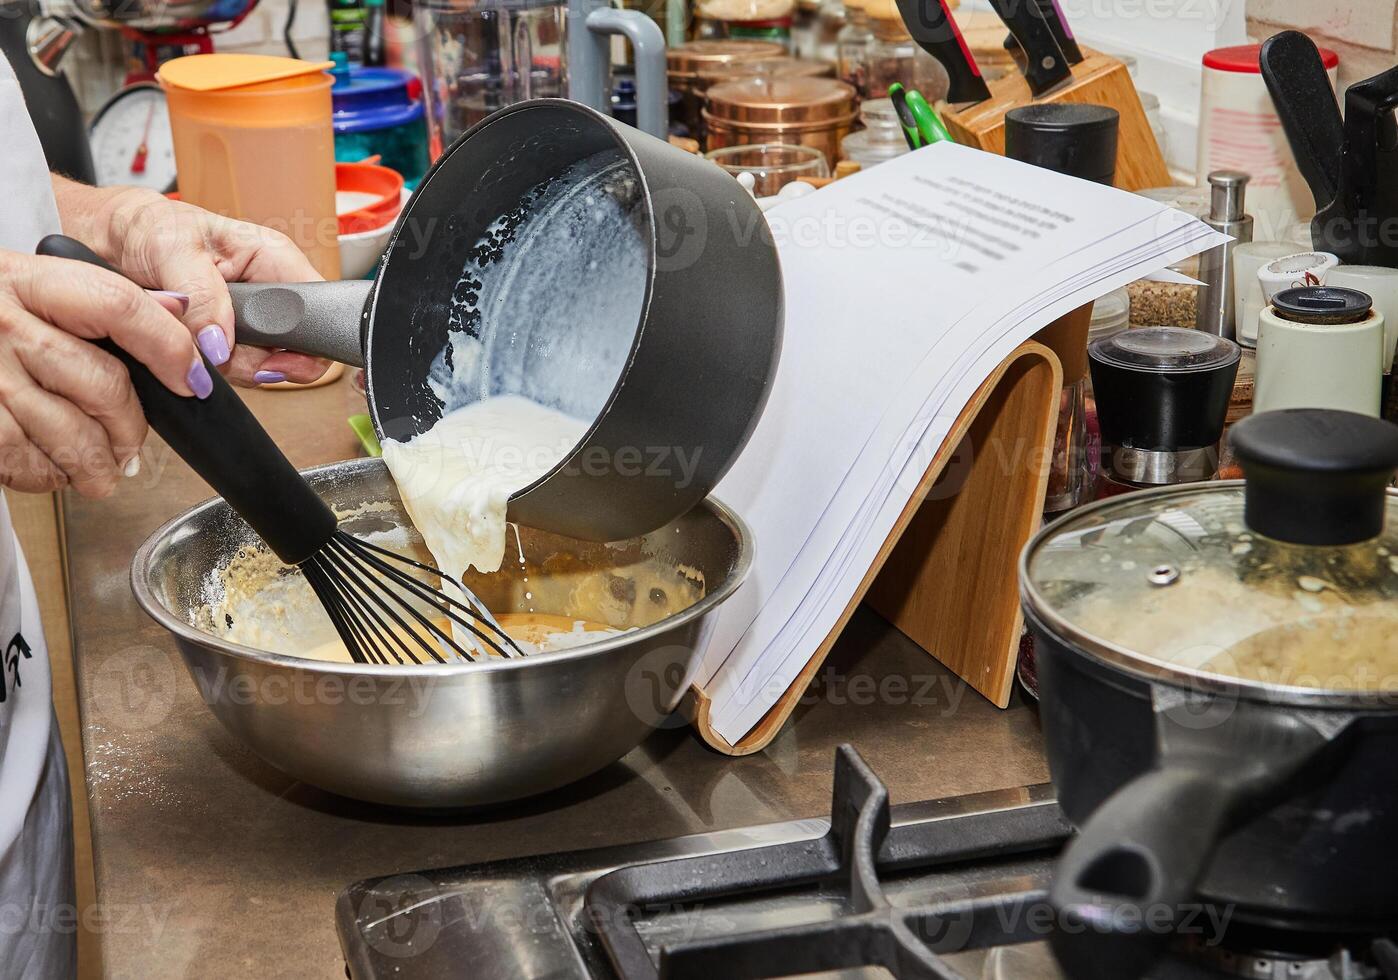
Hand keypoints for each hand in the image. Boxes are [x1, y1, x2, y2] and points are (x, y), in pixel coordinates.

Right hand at [0, 248, 208, 495]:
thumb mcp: (30, 284)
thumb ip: (100, 298)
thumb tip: (179, 310)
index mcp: (28, 278)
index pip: (119, 306)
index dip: (170, 348)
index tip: (195, 379)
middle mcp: (1, 321)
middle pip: (104, 384)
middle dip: (131, 427)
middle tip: (132, 446)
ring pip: (70, 432)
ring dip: (97, 463)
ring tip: (102, 470)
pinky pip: (23, 460)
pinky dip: (49, 474)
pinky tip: (53, 470)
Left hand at [53, 178, 332, 386]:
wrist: (102, 242)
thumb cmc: (143, 225)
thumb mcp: (172, 248)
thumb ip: (203, 296)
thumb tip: (221, 343)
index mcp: (272, 259)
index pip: (318, 309)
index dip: (304, 344)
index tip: (273, 363)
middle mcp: (265, 293)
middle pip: (292, 350)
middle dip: (254, 361)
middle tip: (219, 352)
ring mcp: (245, 323)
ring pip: (260, 368)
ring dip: (224, 367)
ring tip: (190, 338)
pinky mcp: (221, 343)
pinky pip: (229, 373)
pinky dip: (205, 369)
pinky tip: (186, 348)